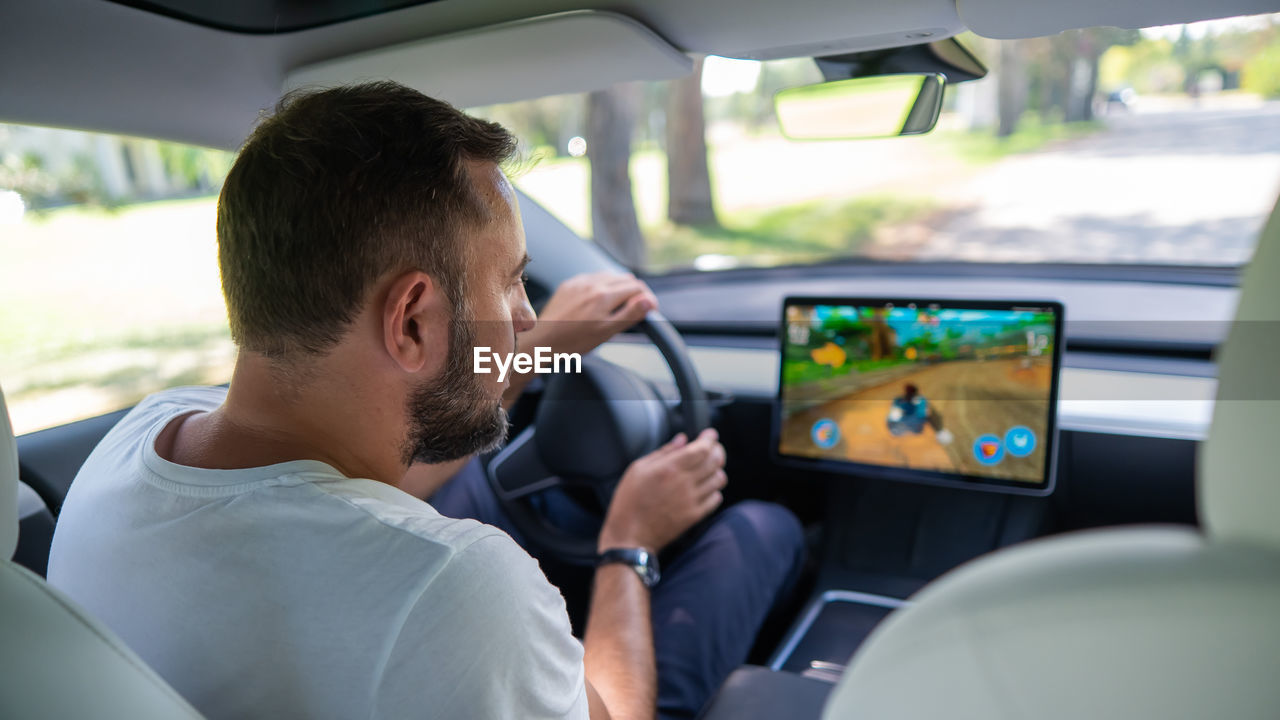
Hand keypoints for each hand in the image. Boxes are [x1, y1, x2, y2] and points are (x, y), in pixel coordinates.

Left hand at [522, 272, 656, 356]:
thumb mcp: (607, 332)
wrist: (543, 340)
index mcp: (604, 296)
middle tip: (636, 308)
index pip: (637, 287)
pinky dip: (602, 286)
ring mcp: (580, 282)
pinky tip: (599, 301)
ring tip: (618, 306)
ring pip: (610, 276)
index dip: (647, 298)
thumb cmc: (572, 341)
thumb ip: (630, 314)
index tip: (649, 309)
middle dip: (635, 292)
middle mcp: (592, 284)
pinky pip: (593, 278)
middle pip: (626, 279)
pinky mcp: (570, 284)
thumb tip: (648, 301)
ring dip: (620, 287)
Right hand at [598, 428, 726, 553]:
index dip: (710, 439)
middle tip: (713, 448)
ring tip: (708, 468)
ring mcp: (692, 501)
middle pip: (715, 461)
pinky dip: (714, 490)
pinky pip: (716, 498)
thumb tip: (681, 440)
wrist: (630, 536)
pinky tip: (704, 488)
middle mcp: (684, 483)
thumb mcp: (637, 469)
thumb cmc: (629, 502)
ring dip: (717, 470)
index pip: (702, 448)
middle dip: (717, 450)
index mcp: (669, 468)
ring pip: (719, 479)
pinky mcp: (695, 516)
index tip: (710, 435)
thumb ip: (662, 452)